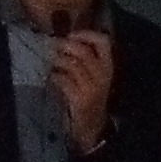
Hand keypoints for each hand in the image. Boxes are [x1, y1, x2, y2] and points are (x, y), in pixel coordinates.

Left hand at [49, 28, 116, 151]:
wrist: (93, 127)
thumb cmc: (90, 98)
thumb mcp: (94, 77)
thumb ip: (85, 60)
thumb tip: (66, 39)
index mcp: (108, 67)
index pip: (104, 42)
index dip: (86, 34)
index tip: (71, 35)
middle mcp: (103, 76)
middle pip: (83, 51)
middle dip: (66, 46)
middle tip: (55, 47)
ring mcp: (91, 88)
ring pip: (71, 64)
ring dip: (58, 61)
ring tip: (52, 63)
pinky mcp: (79, 99)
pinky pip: (63, 81)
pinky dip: (54, 77)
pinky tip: (52, 78)